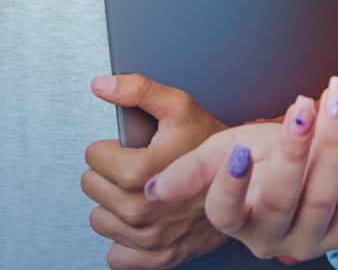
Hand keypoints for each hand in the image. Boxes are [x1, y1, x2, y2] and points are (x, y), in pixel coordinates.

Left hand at [84, 74, 231, 268]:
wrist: (245, 185)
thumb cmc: (213, 148)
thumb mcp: (180, 107)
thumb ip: (138, 90)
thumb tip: (101, 85)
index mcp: (140, 173)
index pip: (92, 157)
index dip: (111, 147)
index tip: (132, 148)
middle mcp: (141, 211)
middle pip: (92, 187)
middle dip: (110, 174)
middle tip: (139, 168)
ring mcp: (148, 239)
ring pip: (99, 219)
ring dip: (115, 205)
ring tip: (143, 192)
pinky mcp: (156, 259)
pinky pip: (116, 255)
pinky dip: (125, 240)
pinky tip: (145, 220)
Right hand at [151, 77, 337, 260]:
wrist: (319, 169)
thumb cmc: (266, 160)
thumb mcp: (226, 155)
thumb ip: (194, 167)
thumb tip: (153, 187)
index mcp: (237, 221)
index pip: (225, 214)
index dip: (231, 185)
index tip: (240, 149)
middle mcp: (272, 237)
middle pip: (281, 199)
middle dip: (293, 150)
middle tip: (301, 109)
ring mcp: (312, 237)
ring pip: (322, 192)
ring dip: (332, 140)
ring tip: (334, 98)